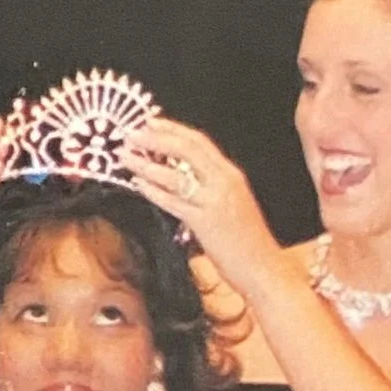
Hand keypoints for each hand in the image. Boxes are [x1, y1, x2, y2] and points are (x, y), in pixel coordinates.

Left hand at [125, 118, 278, 282]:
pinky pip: (174, 201)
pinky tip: (138, 184)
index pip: (199, 142)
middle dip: (156, 138)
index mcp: (231, 175)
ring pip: (175, 173)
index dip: (173, 129)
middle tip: (132, 133)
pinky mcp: (205, 222)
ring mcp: (214, 201)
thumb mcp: (233, 205)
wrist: (264, 268)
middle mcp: (224, 182)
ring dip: (147, 163)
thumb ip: (213, 189)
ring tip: (127, 156)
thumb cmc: (248, 243)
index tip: (151, 122)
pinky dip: (154, 190)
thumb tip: (184, 179)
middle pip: (186, 148)